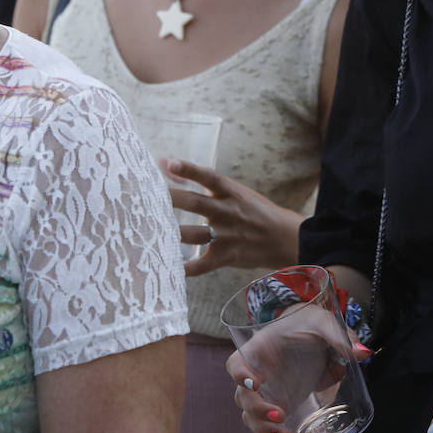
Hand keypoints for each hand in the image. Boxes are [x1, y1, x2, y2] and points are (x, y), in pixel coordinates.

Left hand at [160, 158, 302, 276]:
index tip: (170, 163)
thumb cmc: (254, 211)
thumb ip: (200, 182)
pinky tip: (168, 268)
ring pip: (195, 234)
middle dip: (172, 199)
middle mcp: (228, 211)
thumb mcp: (234, 192)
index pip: (209, 177)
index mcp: (231, 192)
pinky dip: (185, 269)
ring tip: (149, 231)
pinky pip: (202, 265)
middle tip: (147, 196)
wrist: (285, 238)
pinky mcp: (227, 257)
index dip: (190, 170)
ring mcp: (227, 235)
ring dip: (173, 233)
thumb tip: (166, 163)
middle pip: (196, 203)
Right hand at [225, 308, 370, 432]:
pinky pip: (265, 427)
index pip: (236, 362)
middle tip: (279, 415)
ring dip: (263, 430)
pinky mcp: (277, 405)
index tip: (254, 383)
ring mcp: (266, 393)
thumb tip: (362, 354)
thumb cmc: (309, 324)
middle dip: (256, 410)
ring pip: (250, 416)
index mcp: (259, 349)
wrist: (309, 332)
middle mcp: (257, 373)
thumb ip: (339, 336)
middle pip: (242, 396)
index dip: (239, 374)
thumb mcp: (322, 323)